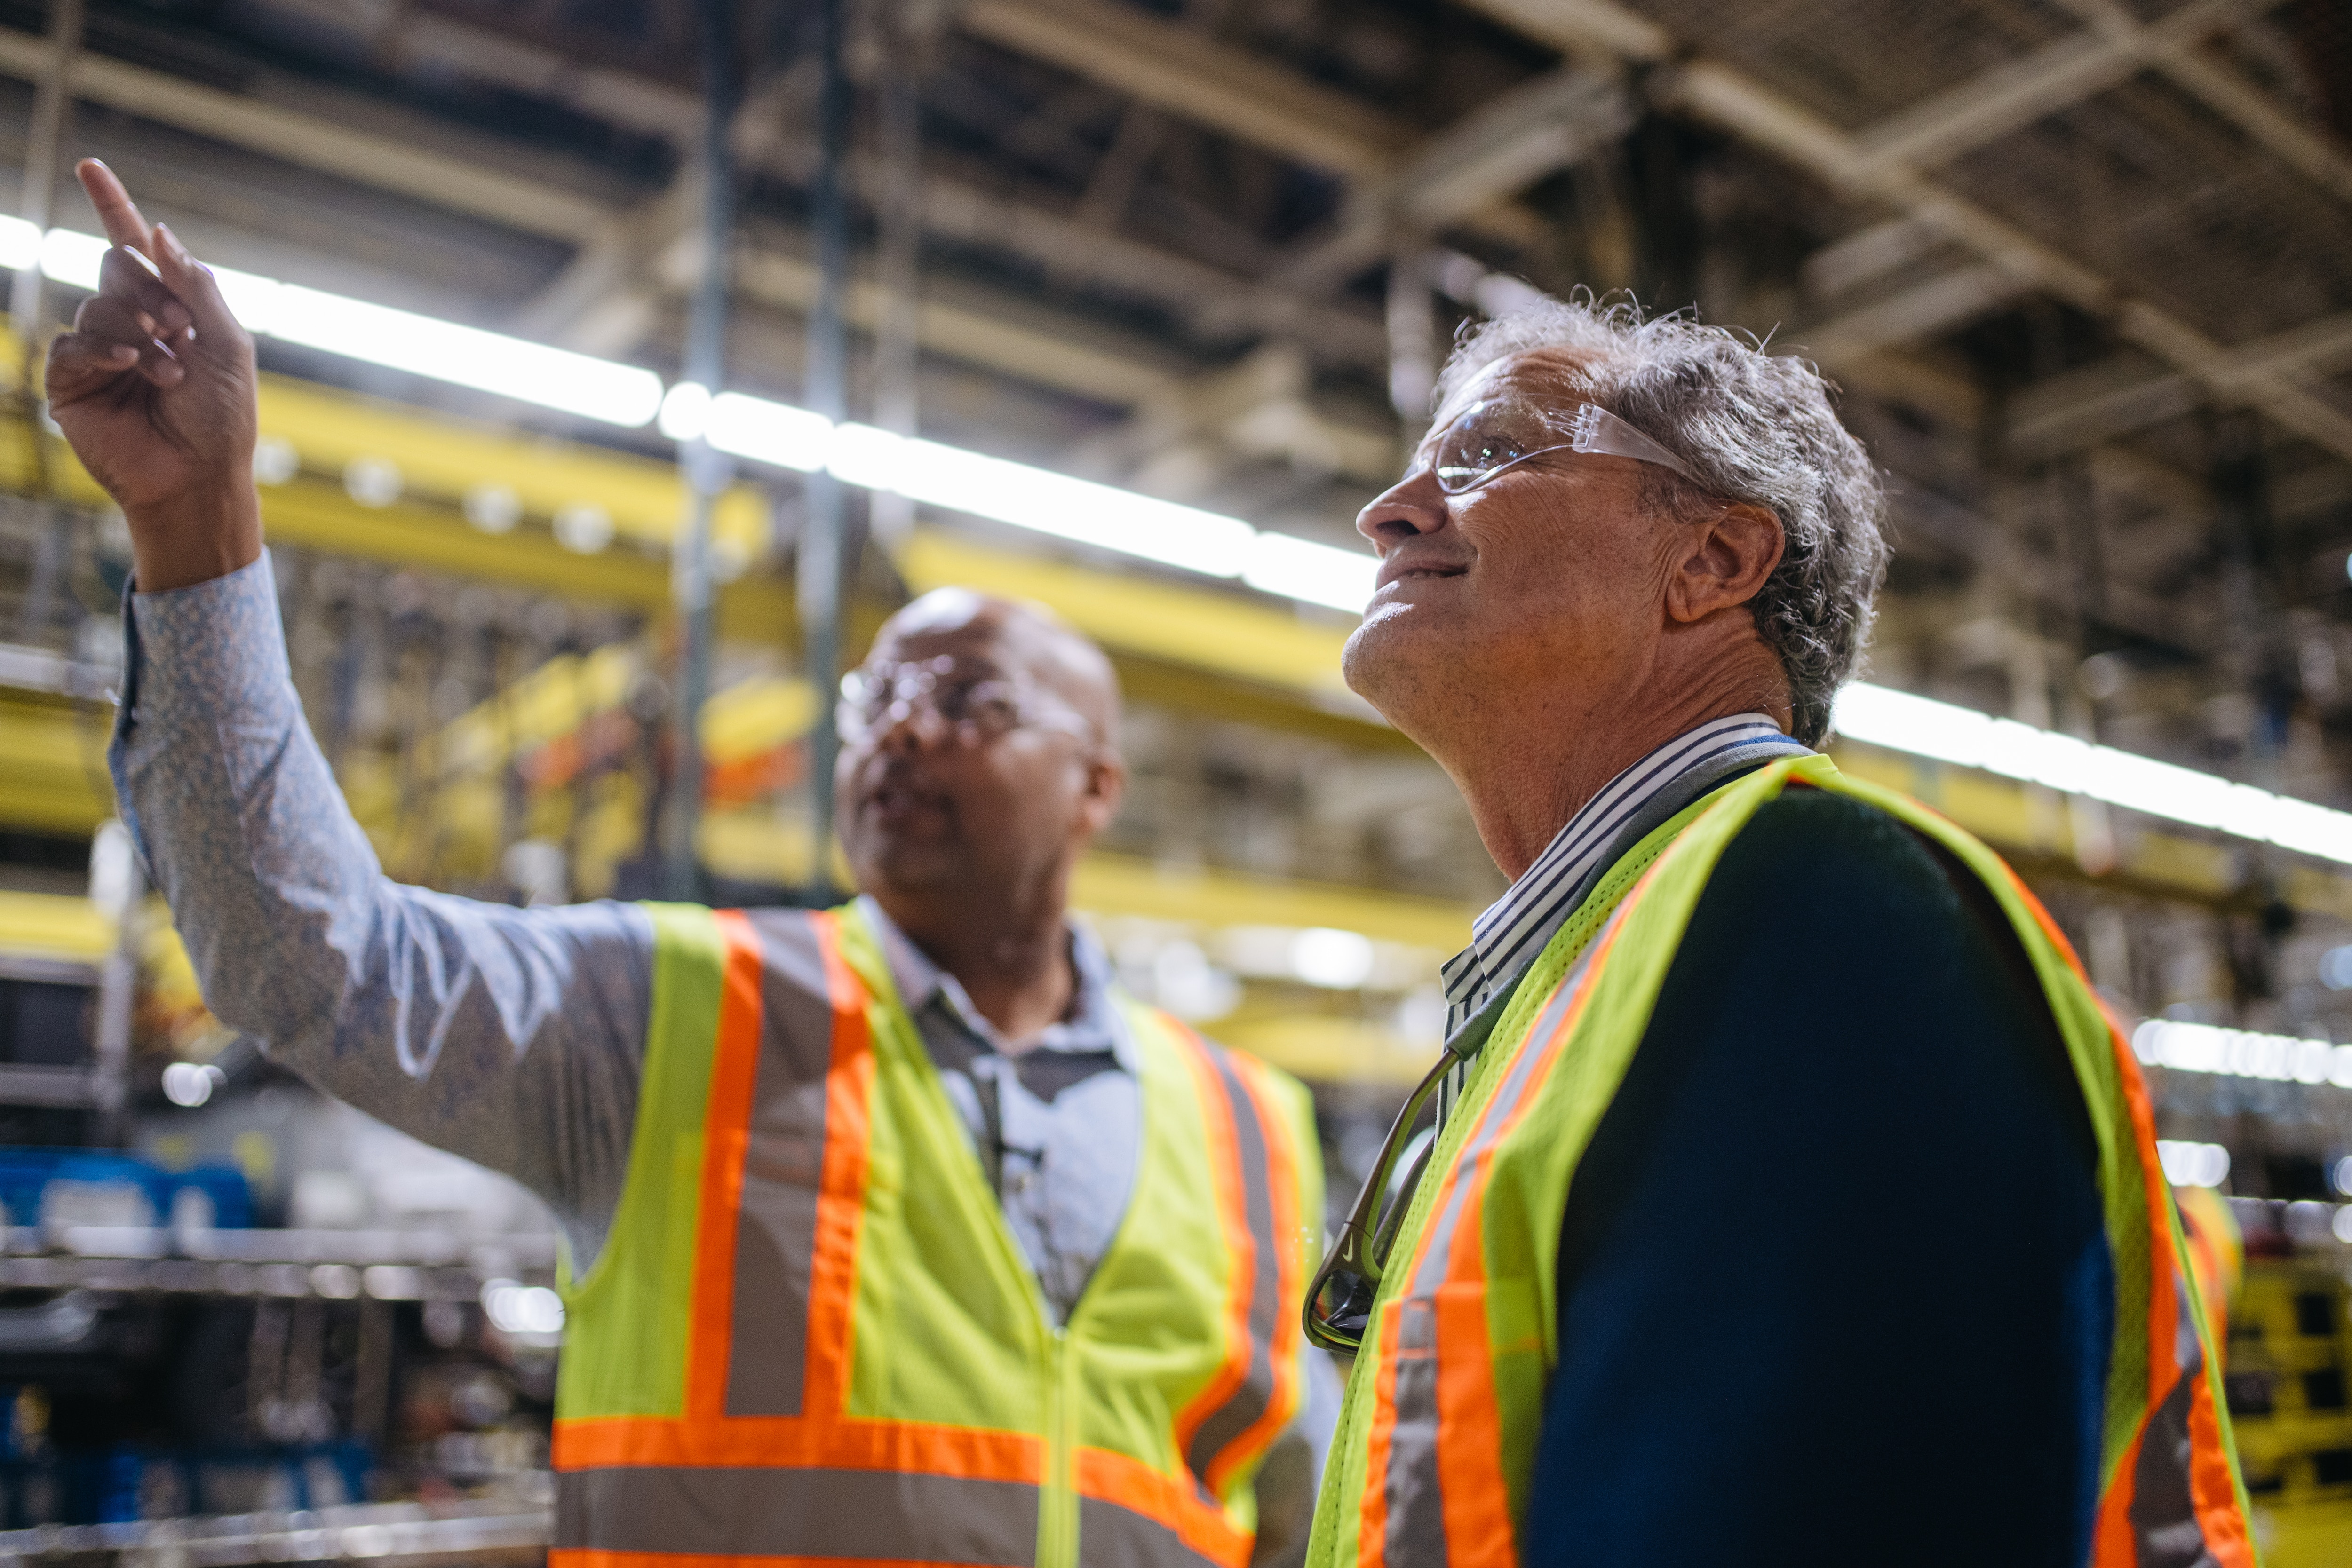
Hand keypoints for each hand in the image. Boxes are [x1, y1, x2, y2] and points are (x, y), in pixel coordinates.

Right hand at [44, 160, 260, 590]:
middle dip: (147, 289)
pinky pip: (73, 344)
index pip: (136, 249)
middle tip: (176, 328)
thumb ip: (197, 287)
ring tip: (168, 373)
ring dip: (138, 334)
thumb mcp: (228, 346)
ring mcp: (100, 351)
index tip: (91, 166)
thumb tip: (159, 234)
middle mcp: (133, 323)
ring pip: (97, 304)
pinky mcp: (73, 381)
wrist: (200, 477)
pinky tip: (131, 368)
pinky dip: (105, 350)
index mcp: (171, 310)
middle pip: (115, 264)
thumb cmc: (222, 419)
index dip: (113, 206)